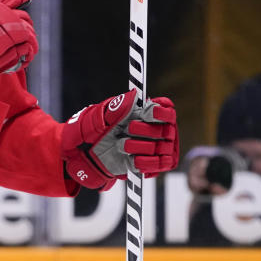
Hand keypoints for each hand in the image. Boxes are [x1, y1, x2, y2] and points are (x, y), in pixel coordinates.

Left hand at [61, 91, 178, 190]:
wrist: (93, 151)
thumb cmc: (103, 128)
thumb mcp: (106, 114)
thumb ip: (120, 104)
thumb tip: (135, 95)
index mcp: (150, 114)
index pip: (168, 111)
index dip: (158, 113)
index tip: (145, 114)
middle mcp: (160, 130)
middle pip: (164, 130)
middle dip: (142, 130)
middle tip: (127, 129)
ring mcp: (159, 148)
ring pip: (159, 147)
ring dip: (136, 146)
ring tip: (120, 144)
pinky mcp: (155, 164)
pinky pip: (159, 164)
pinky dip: (143, 161)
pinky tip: (130, 158)